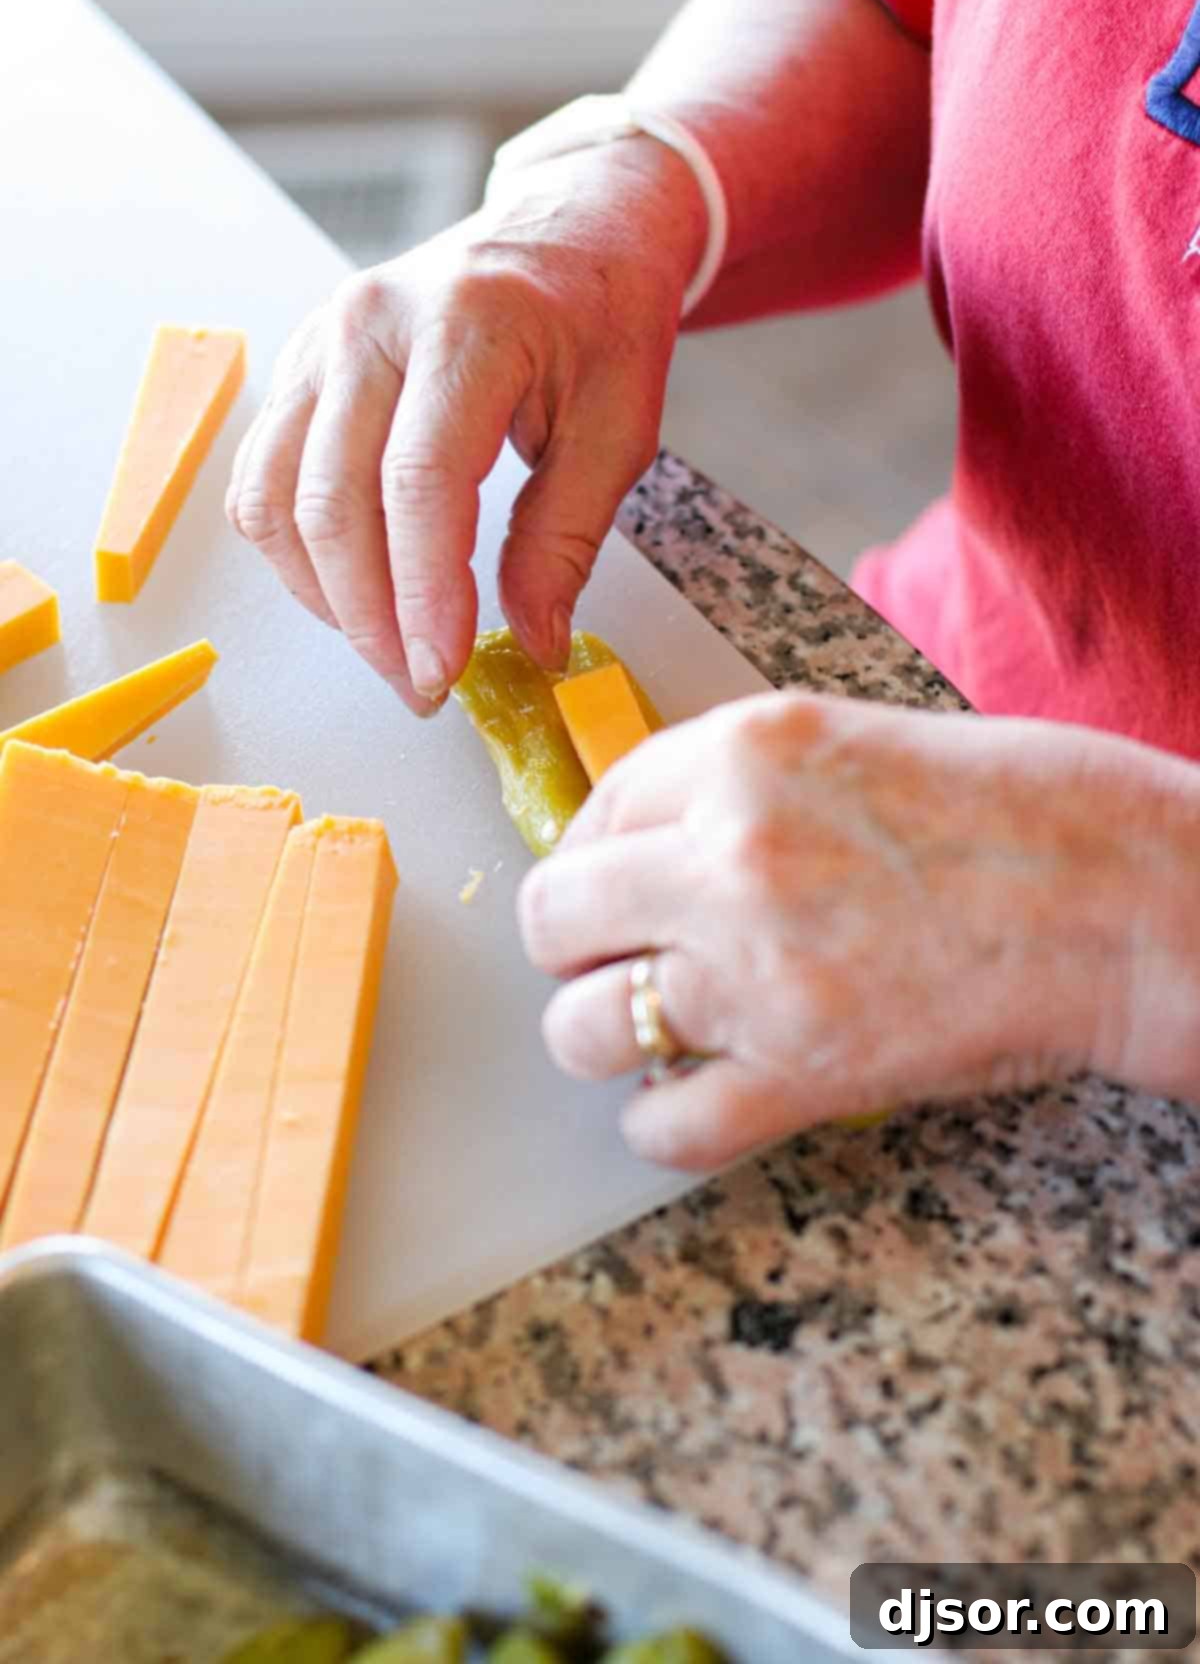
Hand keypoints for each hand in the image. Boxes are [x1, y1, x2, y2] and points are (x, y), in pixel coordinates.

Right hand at [226, 141, 705, 713]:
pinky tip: (353, 589)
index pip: (418, 482)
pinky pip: (265, 478)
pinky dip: (296, 552)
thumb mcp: (620, 427)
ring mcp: (321, 340)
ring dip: (325, 595)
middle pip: (334, 502)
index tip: (441, 671)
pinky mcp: (299, 366)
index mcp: (467, 323)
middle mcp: (371, 323)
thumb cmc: (600, 318)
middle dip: (371, 618)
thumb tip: (530, 642)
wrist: (565, 228)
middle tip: (420, 686)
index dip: (421, 594)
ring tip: (389, 647)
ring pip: (278, 499)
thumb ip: (565, 538)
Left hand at [518, 691, 1199, 1169]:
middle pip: (554, 918)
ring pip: (582, 1028)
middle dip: (576, 943)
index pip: (595, 804)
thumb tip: (648, 840)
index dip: (597, 853)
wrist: (1124, 897)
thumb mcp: (852, 741)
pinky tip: (695, 1098)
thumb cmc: (1020, 808)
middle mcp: (727, 857)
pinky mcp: (802, 1075)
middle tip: (618, 956)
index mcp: (742, 754)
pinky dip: (663, 1124)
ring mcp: (757, 973)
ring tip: (655, 1028)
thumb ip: (737, 784)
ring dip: (606, 1034)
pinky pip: (664, 1127)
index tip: (614, 882)